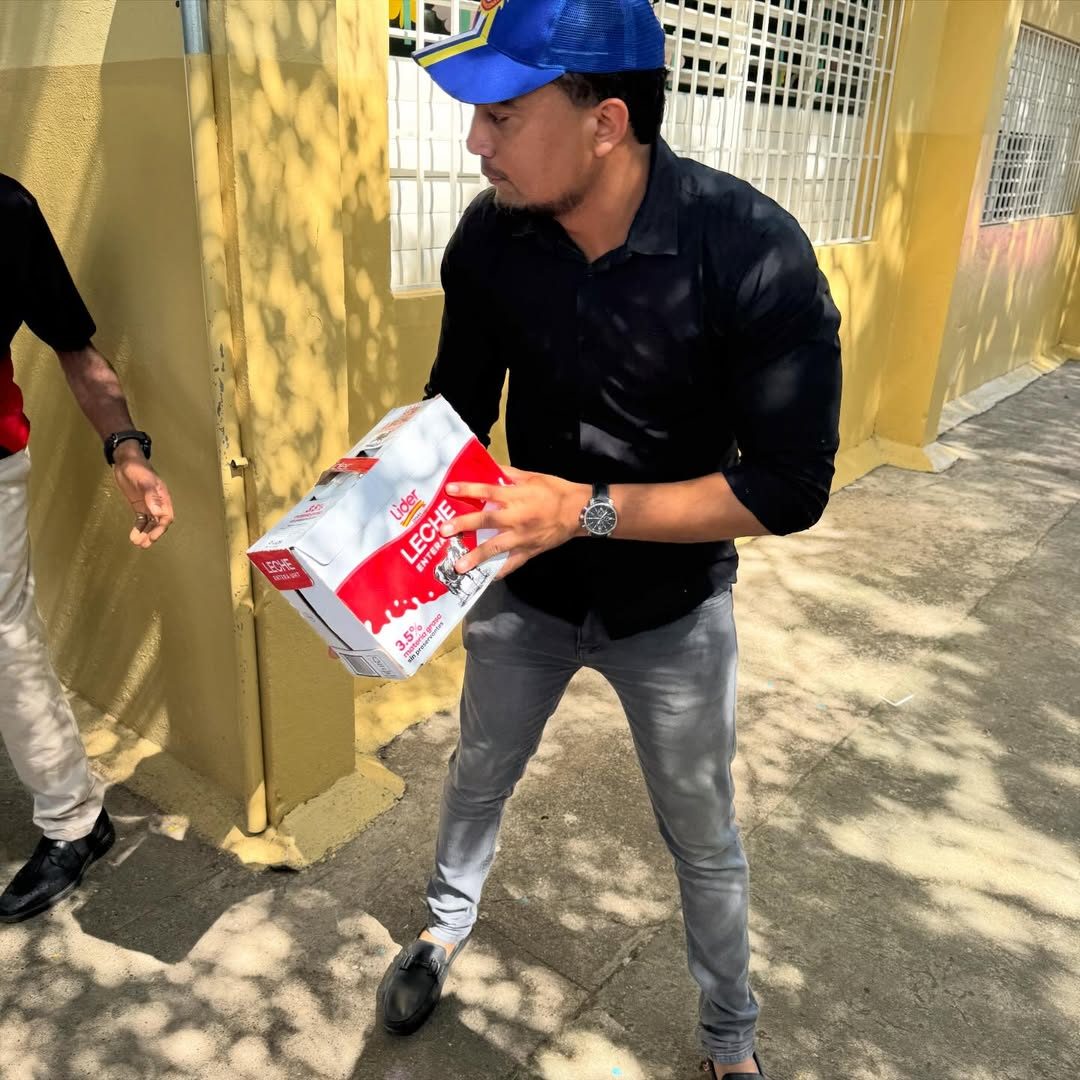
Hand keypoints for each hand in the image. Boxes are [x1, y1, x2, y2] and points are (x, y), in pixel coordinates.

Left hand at [111, 443, 174, 547]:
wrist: (125, 460)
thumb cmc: (137, 468)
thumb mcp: (144, 481)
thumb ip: (151, 496)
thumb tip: (158, 513)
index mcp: (163, 497)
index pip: (166, 517)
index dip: (160, 528)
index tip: (152, 537)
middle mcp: (158, 503)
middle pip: (158, 522)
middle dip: (152, 534)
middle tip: (143, 544)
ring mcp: (148, 505)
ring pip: (149, 523)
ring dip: (145, 533)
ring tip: (137, 544)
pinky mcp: (139, 506)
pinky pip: (140, 520)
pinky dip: (138, 528)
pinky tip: (133, 535)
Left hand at [442, 467, 587, 576]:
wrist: (580, 512)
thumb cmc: (556, 491)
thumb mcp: (533, 477)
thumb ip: (509, 474)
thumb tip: (488, 468)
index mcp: (518, 496)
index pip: (489, 491)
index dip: (469, 490)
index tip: (450, 490)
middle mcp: (518, 518)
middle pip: (487, 521)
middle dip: (464, 525)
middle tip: (443, 531)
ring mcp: (523, 537)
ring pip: (496, 548)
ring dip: (476, 557)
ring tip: (458, 566)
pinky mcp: (529, 551)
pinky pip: (511, 564)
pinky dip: (498, 572)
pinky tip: (484, 578)